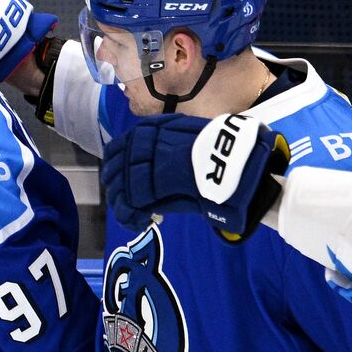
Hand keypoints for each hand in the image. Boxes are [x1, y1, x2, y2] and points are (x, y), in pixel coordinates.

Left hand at [101, 113, 288, 238]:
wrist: (236, 164)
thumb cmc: (220, 152)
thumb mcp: (188, 139)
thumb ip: (165, 148)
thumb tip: (147, 166)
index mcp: (151, 129)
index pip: (117, 148)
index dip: (116, 167)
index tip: (121, 181)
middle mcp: (142, 144)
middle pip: (114, 169)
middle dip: (118, 188)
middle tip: (129, 203)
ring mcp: (144, 166)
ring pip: (119, 189)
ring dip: (125, 206)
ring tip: (138, 215)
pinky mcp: (149, 189)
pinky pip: (128, 206)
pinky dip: (131, 218)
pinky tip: (143, 222)